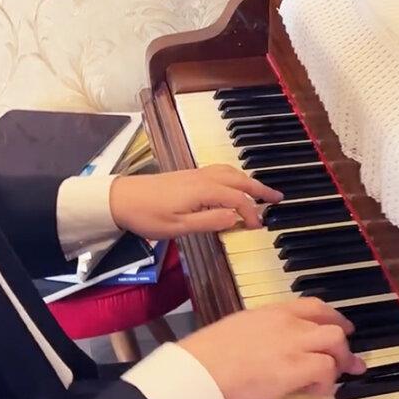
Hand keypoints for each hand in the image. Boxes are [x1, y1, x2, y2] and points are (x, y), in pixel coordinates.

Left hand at [108, 165, 281, 238]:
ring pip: (229, 172)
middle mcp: (203, 178)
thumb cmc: (147, 215)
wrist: (121, 198)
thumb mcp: (179, 227)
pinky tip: (234, 184)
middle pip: (238, 180)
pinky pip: (219, 171)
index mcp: (203, 191)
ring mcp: (195, 174)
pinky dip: (234, 176)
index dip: (250, 213)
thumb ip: (209, 222)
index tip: (257, 227)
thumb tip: (235, 220)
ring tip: (261, 191)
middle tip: (278, 198)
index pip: (237, 199)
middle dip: (259, 189)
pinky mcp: (188, 176)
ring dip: (248, 180)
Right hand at [178, 297, 366, 398]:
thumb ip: (262, 332)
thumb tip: (272, 347)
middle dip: (344, 343)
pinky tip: (316, 391)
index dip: (333, 316)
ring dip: (340, 362)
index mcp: (271, 311)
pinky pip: (327, 370)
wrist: (199, 372)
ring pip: (336, 343)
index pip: (313, 305)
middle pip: (331, 324)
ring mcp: (293, 344)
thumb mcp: (238, 329)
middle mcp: (286, 323)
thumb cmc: (208, 356)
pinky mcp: (295, 368)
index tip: (341, 325)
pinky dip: (327, 382)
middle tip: (348, 359)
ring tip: (333, 377)